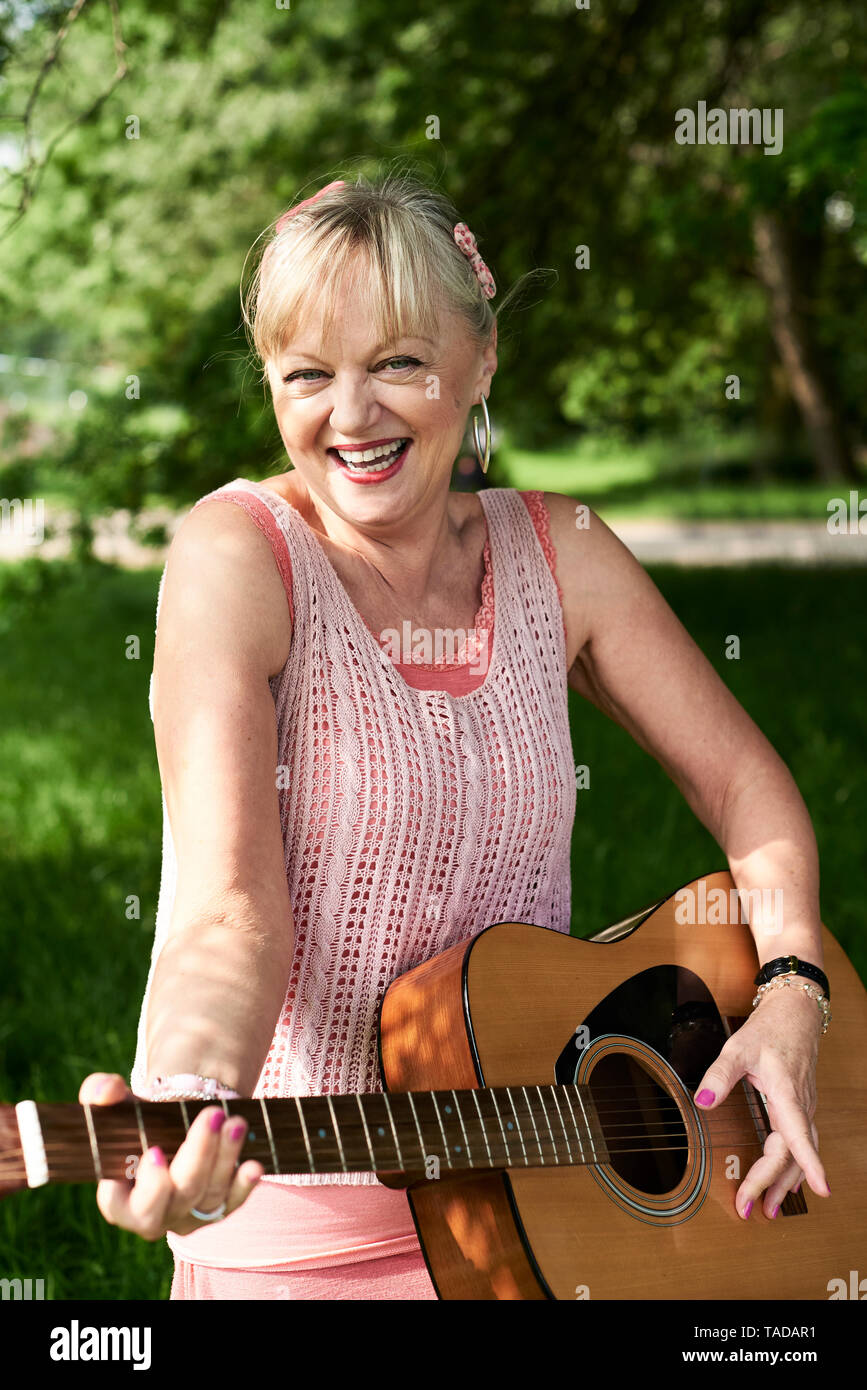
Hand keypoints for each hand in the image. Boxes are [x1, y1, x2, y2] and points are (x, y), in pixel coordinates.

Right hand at [78, 1072, 264, 1240]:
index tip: (155, 1152)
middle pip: (178, 1195)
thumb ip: (101, 1094)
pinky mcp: (216, 1209)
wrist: (172, 1126)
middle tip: (212, 1116)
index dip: (143, 1184)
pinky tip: (255, 1165)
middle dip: (196, 1156)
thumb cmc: (138, 1122)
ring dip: (225, 1158)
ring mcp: (187, 1215)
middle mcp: (155, 1214)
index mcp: (120, 1199)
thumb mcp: (118, 1105)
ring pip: (209, 1195)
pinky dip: (244, 1185)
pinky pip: (232, 1203)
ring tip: (235, 1121)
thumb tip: (106, 1090)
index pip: (123, 1207)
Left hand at [692, 987, 830, 1217]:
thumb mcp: (738, 1048)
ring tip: (770, 1208)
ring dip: (786, 1181)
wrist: (795, 1014)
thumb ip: (719, 1076)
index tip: (821, 1190)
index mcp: (787, 1093)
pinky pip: (802, 1143)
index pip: (799, 1135)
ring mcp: (804, 1108)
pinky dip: (794, 1166)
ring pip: (799, 1152)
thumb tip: (702, 1102)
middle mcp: (800, 1105)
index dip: (809, 1164)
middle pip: (791, 1153)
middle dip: (773, 1184)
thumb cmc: (769, 1030)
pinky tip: (788, 1182)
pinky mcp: (801, 1108)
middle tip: (754, 1210)